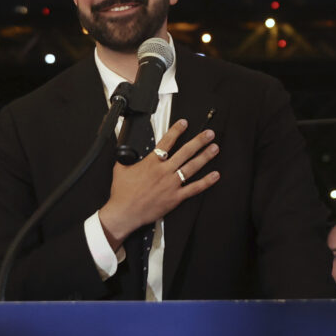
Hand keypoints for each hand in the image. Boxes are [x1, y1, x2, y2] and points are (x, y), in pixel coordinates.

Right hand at [97, 120, 220, 243]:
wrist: (125, 212)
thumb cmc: (122, 193)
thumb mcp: (120, 169)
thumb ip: (127, 157)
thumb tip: (127, 151)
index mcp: (151, 163)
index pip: (166, 142)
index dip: (176, 131)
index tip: (184, 123)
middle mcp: (164, 172)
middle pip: (185, 152)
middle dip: (198, 141)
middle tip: (208, 134)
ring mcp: (171, 184)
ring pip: (192, 167)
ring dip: (205, 156)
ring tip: (214, 148)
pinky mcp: (176, 197)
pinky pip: (194, 188)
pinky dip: (206, 182)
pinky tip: (215, 175)